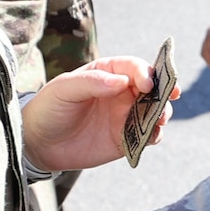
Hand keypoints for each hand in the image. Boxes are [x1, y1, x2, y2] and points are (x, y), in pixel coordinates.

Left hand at [20, 57, 179, 172]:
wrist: (38, 143)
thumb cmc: (50, 107)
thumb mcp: (65, 89)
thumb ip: (93, 82)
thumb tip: (122, 81)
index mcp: (108, 72)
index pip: (134, 67)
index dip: (145, 72)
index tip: (148, 84)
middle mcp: (122, 92)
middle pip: (152, 87)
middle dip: (164, 90)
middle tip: (170, 97)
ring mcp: (125, 115)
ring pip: (155, 110)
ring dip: (163, 113)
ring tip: (159, 119)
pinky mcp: (125, 139)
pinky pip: (148, 135)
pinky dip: (155, 135)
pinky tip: (151, 136)